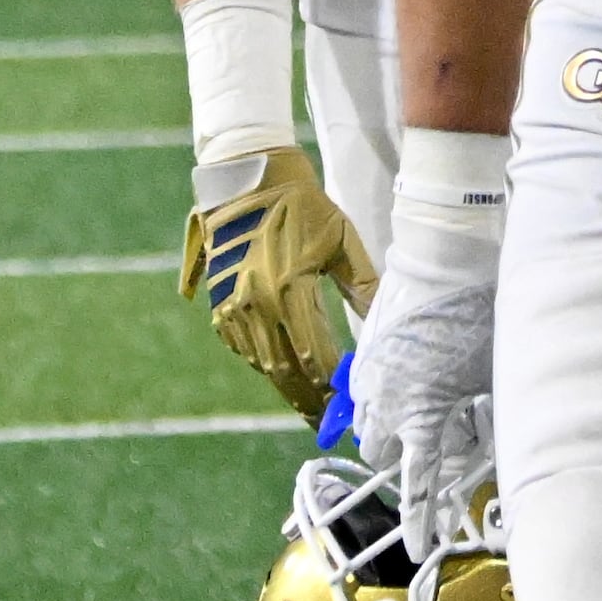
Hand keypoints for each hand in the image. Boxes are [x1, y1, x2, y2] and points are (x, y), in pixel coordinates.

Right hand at [178, 147, 379, 416]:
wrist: (248, 179)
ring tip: (309, 402)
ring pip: (261, 362)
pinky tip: (281, 369)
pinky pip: (241, 346)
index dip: (332, 385)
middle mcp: (256, 304)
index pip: (315, 356)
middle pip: (285, 370)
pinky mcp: (219, 302)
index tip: (348, 403)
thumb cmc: (304, 204)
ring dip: (285, 384)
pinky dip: (262, 362)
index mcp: (289, 288)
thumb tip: (382, 322)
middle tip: (326, 421)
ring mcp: (232, 306)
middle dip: (308, 399)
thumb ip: (361, 286)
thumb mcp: (342, 240)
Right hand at [347, 210, 501, 559]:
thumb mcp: (491, 373)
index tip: (420, 546)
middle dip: (404, 459)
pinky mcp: (366, 348)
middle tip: (433, 450)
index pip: (418, 484)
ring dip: (391, 427)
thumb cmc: (480, 311)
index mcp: (420, 414)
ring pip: (368, 422)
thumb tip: (476, 448)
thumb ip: (480, 419)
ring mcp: (370, 374)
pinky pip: (366, 389)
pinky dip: (384, 395)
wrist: (446, 253)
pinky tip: (413, 376)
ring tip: (423, 413)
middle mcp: (385, 401)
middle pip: (383, 456)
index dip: (420, 519)